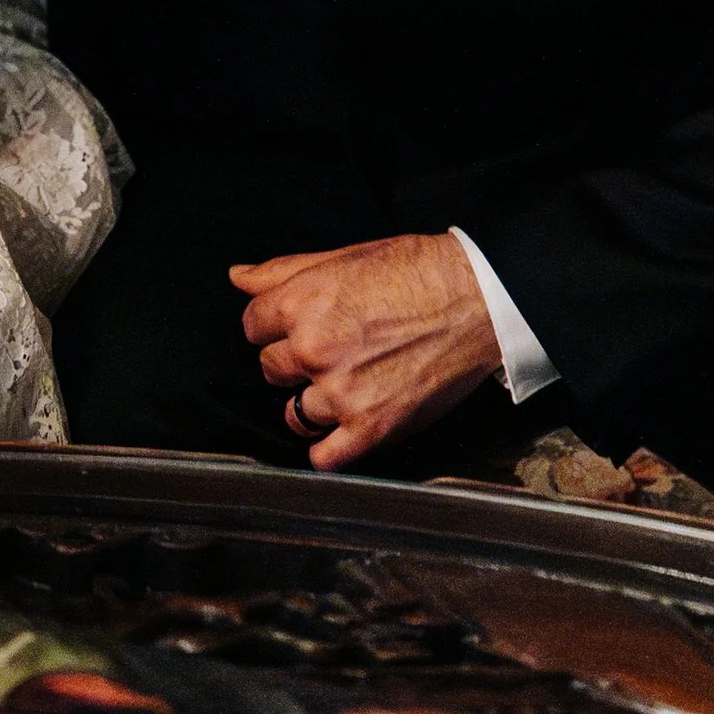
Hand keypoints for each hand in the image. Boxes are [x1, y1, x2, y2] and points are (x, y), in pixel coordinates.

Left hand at [231, 231, 501, 470]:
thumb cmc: (414, 271)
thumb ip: (282, 270)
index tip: (292, 326)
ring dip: (309, 401)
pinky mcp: (371, 428)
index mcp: (302, 304)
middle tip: (326, 350)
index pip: (251, 326)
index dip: (271, 324)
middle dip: (291, 360)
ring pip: (293, 412)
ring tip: (340, 385)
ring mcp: (341, 394)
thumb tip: (237, 277)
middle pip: (269, 368)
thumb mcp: (343, 256)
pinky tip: (339, 430)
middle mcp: (314, 350)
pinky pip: (325, 457)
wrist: (476, 300)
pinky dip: (327, 449)